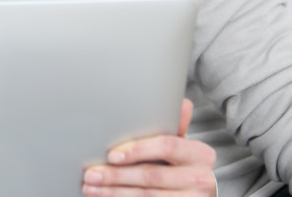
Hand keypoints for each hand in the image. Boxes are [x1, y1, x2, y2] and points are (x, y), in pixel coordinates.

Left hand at [82, 98, 216, 195]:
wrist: (198, 196)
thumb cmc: (184, 166)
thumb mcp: (183, 146)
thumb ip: (176, 126)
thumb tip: (183, 104)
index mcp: (201, 155)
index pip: (167, 146)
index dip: (138, 150)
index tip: (112, 154)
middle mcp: (200, 179)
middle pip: (152, 176)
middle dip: (117, 175)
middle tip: (91, 173)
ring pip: (146, 195)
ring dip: (113, 191)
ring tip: (91, 187)